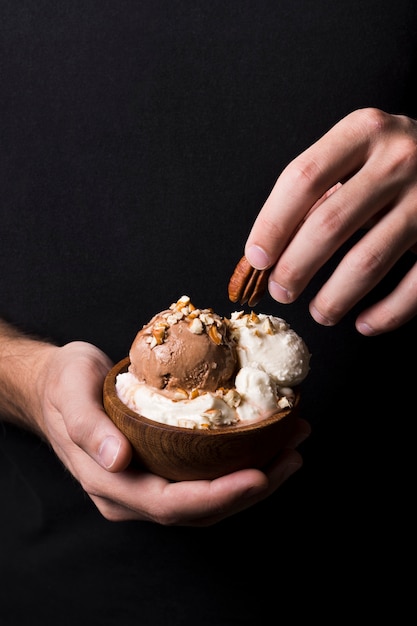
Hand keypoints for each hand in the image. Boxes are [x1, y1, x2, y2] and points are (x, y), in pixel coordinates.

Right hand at [37, 341, 309, 525]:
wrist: (54, 386)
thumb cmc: (62, 385)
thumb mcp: (69, 395)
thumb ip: (88, 429)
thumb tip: (116, 461)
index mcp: (110, 484)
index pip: (170, 505)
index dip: (217, 495)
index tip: (258, 474)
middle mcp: (132, 494)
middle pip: (200, 509)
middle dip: (252, 488)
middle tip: (292, 456)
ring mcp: (148, 483)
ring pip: (208, 498)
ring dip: (255, 479)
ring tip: (292, 449)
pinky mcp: (161, 467)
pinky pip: (204, 476)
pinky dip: (239, 464)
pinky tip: (265, 444)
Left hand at [245, 107, 416, 334]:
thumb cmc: (394, 161)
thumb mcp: (357, 155)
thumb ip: (319, 192)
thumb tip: (270, 250)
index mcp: (363, 132)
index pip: (302, 179)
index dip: (272, 225)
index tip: (257, 258)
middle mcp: (398, 159)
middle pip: (328, 225)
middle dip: (295, 268)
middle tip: (281, 291)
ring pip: (367, 260)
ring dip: (334, 297)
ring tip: (319, 312)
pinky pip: (415, 285)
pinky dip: (387, 313)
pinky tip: (365, 324)